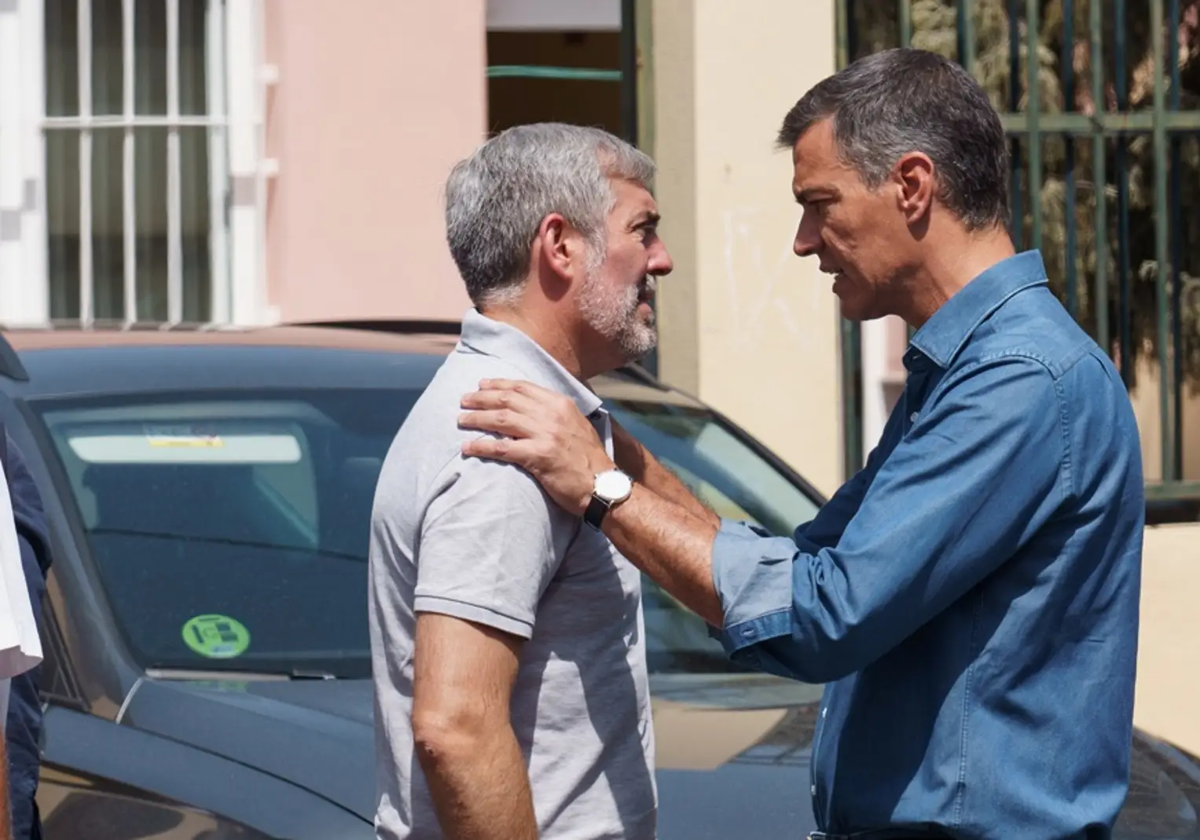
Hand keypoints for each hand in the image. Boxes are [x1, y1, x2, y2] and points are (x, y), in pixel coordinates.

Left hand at [458, 379, 614, 515]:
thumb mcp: (577, 426)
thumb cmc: (589, 460)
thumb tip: (534, 409)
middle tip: (463, 400)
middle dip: (481, 398)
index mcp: (561, 404)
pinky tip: (467, 447)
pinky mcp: (538, 457)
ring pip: (501, 420)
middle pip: (508, 400)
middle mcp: (551, 415)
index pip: (523, 387)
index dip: (499, 384)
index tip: (482, 384)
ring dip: (477, 418)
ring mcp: (545, 435)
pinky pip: (502, 448)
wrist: (603, 486)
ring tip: (461, 420)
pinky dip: (481, 446)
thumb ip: (556, 414)